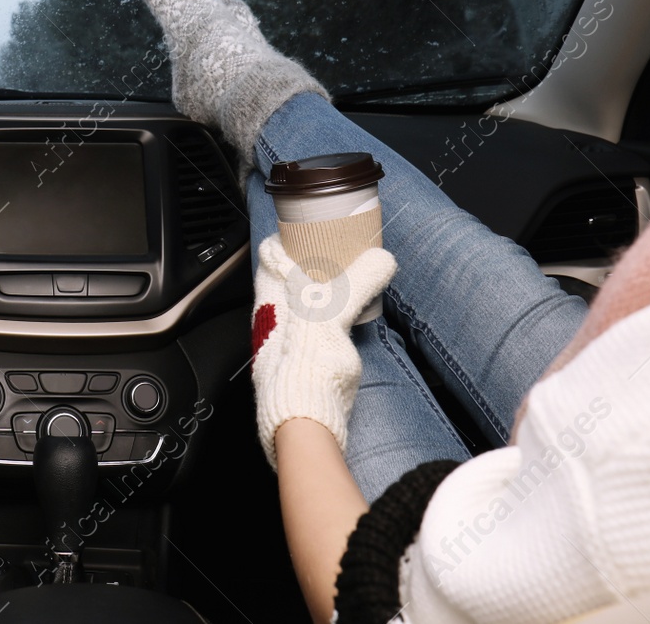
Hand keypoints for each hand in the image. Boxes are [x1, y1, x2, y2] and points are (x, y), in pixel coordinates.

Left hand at [250, 234, 396, 467]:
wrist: (302, 418)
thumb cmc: (308, 362)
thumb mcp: (337, 310)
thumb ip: (360, 281)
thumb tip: (382, 258)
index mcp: (268, 298)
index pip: (267, 257)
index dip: (282, 241)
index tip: (299, 231)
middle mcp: (266, 319)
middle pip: (279, 282)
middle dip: (301, 268)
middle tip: (327, 256)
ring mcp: (277, 344)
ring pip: (292, 309)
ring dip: (312, 298)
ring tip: (337, 287)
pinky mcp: (293, 366)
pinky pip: (305, 333)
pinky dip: (319, 323)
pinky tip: (336, 326)